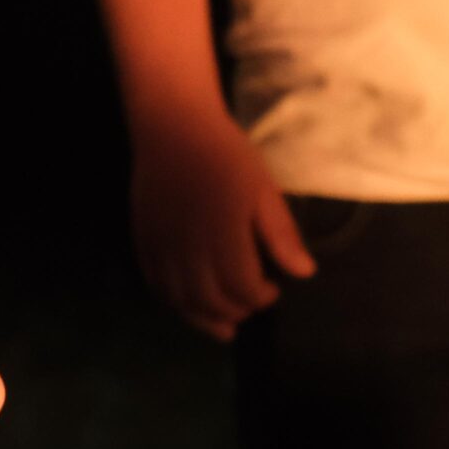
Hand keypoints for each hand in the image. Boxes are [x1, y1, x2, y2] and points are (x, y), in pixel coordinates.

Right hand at [128, 118, 314, 341]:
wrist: (173, 130)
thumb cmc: (226, 156)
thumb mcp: (264, 190)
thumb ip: (281, 235)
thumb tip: (304, 273)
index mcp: (224, 237)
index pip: (243, 289)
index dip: (262, 297)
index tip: (274, 288)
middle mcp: (189, 251)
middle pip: (212, 302)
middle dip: (237, 310)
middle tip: (251, 302)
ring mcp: (162, 251)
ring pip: (182, 303)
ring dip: (206, 317)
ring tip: (225, 318)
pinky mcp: (145, 246)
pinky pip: (158, 289)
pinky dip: (177, 304)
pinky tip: (192, 303)